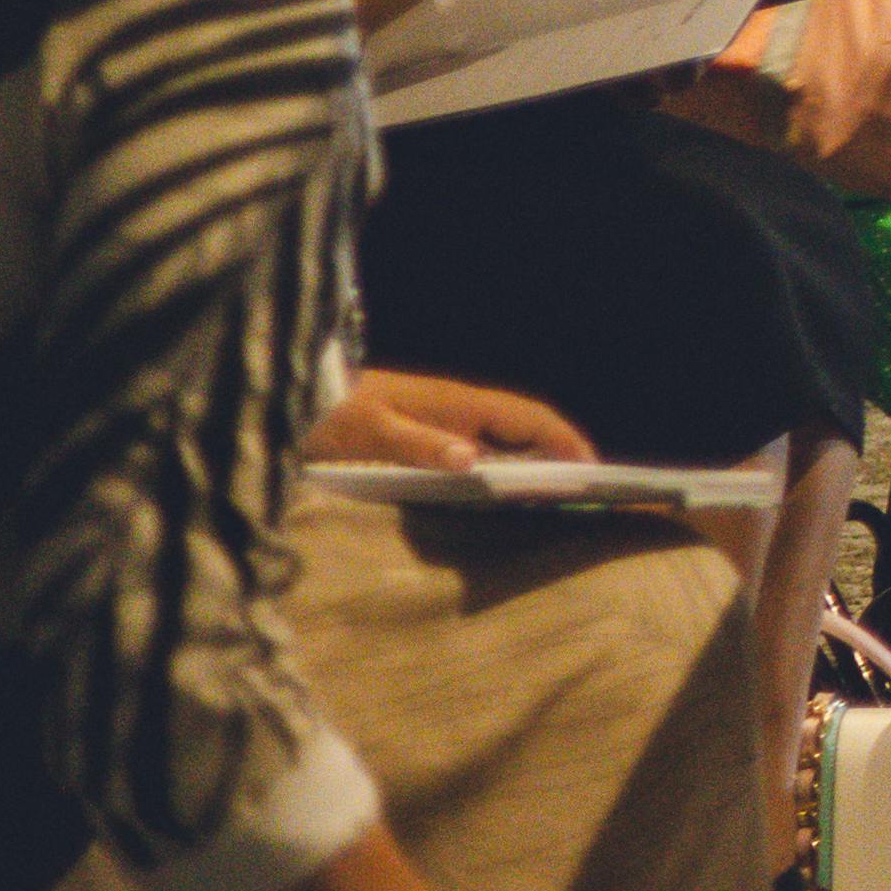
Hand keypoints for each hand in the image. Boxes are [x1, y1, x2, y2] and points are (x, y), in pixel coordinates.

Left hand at [311, 367, 596, 470]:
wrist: (299, 395)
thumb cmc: (336, 413)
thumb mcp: (374, 433)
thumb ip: (422, 446)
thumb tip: (473, 460)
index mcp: (459, 404)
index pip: (531, 418)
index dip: (566, 441)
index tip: (592, 469)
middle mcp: (460, 409)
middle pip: (526, 428)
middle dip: (558, 453)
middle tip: (581, 490)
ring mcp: (446, 419)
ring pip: (504, 438)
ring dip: (531, 461)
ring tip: (549, 496)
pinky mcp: (428, 430)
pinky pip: (481, 447)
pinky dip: (501, 466)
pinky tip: (496, 490)